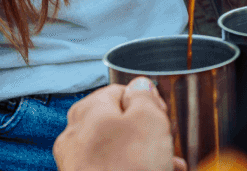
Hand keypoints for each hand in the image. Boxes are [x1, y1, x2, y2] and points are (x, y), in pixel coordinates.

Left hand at [54, 77, 187, 170]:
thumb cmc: (129, 168)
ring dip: (145, 154)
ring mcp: (78, 164)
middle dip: (147, 131)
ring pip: (117, 150)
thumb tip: (140, 84)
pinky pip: (113, 169)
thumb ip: (144, 95)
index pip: (118, 91)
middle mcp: (76, 136)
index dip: (145, 99)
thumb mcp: (148, 119)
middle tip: (167, 140)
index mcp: (87, 111)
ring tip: (169, 164)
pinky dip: (134, 169)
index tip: (162, 113)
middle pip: (117, 123)